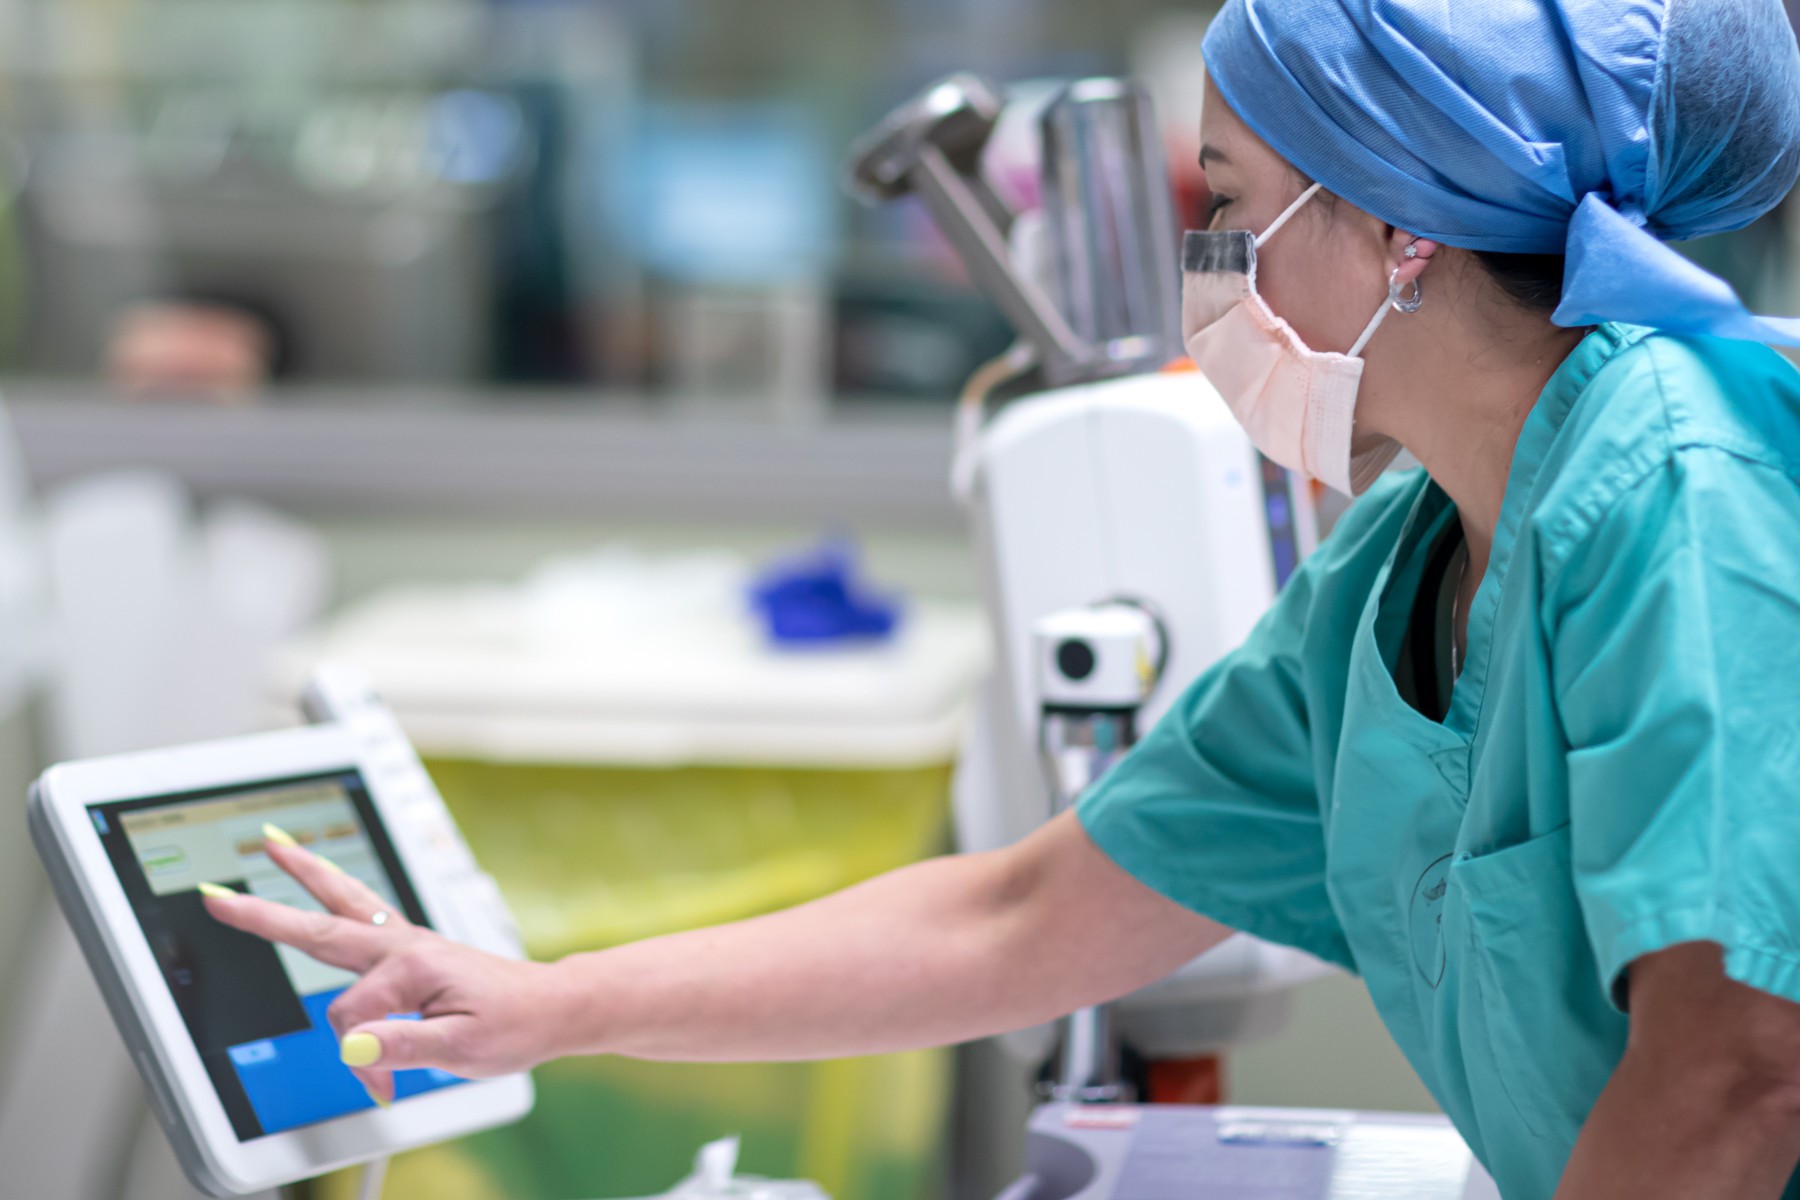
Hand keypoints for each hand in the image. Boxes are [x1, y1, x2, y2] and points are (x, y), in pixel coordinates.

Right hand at [200, 831, 563, 1102]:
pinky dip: (336, 891)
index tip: (382, 1085)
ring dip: (306, 874)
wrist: (550, 1006)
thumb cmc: (515, 1026)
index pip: (353, 1022)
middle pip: (323, 924)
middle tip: (221, 898)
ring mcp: (406, 940)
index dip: (361, 1060)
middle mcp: (404, 944)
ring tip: (273, 846)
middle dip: (268, 913)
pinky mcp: (410, 947)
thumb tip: (356, 1045)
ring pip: (345, 901)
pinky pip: (363, 912)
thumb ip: (407, 1045)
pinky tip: (320, 881)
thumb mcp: (464, 1048)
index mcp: (413, 967)